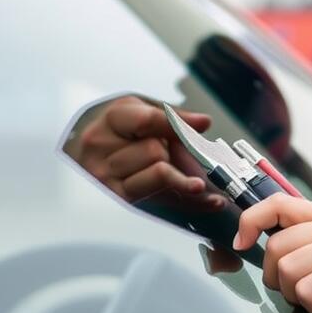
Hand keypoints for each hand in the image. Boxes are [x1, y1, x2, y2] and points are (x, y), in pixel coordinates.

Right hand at [68, 95, 226, 208]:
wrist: (98, 151)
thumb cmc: (124, 130)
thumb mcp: (144, 111)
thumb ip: (173, 117)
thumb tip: (203, 122)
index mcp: (111, 120)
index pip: (147, 121)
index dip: (177, 125)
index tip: (203, 124)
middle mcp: (102, 151)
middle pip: (155, 151)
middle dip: (168, 151)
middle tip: (164, 149)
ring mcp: (107, 179)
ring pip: (159, 175)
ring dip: (176, 172)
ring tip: (172, 167)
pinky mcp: (120, 201)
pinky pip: (165, 200)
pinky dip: (193, 201)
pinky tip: (213, 200)